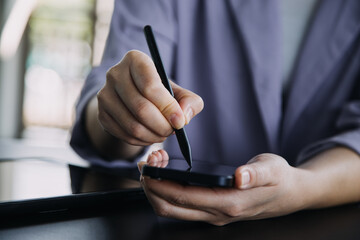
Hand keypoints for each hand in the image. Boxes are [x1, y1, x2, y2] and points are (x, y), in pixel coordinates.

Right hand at [97, 50, 203, 145]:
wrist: (133, 98)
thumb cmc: (160, 92)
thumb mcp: (178, 91)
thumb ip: (190, 101)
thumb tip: (184, 116)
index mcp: (135, 60)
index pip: (150, 86)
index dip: (167, 107)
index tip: (180, 121)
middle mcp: (115, 74)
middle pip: (141, 108)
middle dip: (162, 125)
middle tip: (173, 130)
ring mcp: (104, 95)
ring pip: (132, 125)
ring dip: (153, 135)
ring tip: (164, 133)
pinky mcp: (101, 115)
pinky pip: (124, 135)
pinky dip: (142, 141)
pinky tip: (151, 136)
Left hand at [138, 151, 305, 225]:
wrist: (289, 194)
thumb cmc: (279, 179)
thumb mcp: (272, 169)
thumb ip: (256, 173)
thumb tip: (240, 176)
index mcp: (229, 202)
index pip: (183, 197)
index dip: (160, 184)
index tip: (147, 168)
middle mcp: (217, 213)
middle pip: (171, 208)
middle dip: (150, 189)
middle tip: (144, 166)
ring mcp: (213, 214)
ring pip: (173, 210)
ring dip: (156, 192)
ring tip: (152, 169)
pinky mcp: (212, 210)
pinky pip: (182, 207)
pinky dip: (167, 194)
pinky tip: (166, 177)